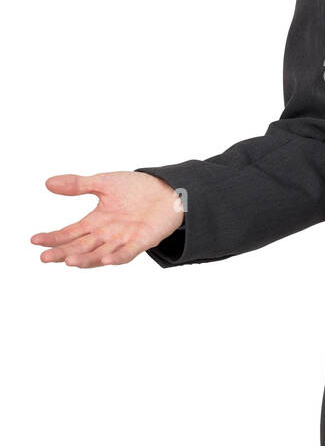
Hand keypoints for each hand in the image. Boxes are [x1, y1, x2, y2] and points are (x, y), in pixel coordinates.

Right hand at [31, 172, 184, 267]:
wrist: (168, 189)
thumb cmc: (136, 188)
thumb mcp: (103, 183)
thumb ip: (78, 185)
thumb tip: (48, 183)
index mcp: (96, 221)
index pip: (70, 233)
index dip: (54, 238)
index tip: (35, 240)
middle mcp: (107, 234)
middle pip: (81, 247)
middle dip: (62, 253)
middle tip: (44, 258)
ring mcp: (124, 239)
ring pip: (100, 253)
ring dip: (85, 259)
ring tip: (68, 261)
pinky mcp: (143, 241)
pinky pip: (128, 252)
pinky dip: (117, 257)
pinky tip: (106, 260)